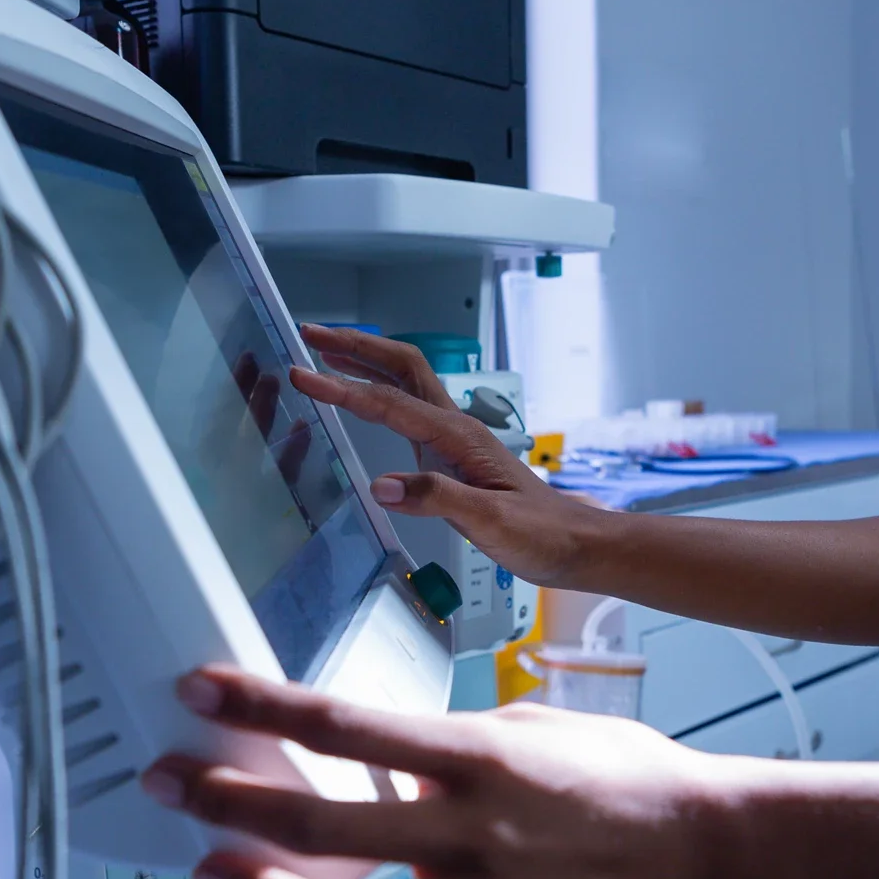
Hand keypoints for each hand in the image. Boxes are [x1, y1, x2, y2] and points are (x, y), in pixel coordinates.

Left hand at [143, 666, 736, 878]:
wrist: (704, 854)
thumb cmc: (621, 778)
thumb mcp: (529, 728)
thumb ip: (444, 747)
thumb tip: (373, 759)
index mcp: (482, 760)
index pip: (348, 726)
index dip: (263, 706)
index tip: (202, 690)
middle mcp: (475, 838)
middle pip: (323, 821)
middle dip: (230, 799)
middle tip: (172, 783)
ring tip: (218, 870)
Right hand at [293, 324, 607, 585]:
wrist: (575, 544)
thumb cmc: (540, 533)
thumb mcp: (490, 521)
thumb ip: (437, 500)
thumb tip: (381, 487)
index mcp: (459, 437)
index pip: (389, 403)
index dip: (343, 387)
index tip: (303, 374)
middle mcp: (455, 427)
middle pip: (401, 367)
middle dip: (355, 347)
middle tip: (311, 335)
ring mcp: (454, 438)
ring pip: (405, 382)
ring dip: (365, 362)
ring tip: (324, 353)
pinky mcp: (452, 454)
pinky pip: (408, 409)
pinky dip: (378, 392)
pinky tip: (363, 399)